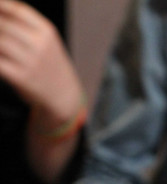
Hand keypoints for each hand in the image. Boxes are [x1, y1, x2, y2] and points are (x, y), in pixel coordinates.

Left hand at [0, 0, 82, 124]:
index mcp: (47, 32)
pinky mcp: (21, 78)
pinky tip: (0, 58)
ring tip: (1, 47)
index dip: (1, 6)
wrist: (63, 94)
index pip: (18, 11)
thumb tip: (0, 13)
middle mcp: (40, 45)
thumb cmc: (49, 64)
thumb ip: (25, 25)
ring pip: (0, 42)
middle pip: (4, 24)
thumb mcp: (46, 41)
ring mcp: (31, 62)